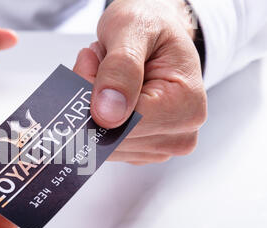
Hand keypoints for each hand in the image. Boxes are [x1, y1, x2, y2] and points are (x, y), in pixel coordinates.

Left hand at [74, 0, 206, 164]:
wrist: (156, 30)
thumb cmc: (150, 25)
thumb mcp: (132, 29)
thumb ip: (120, 68)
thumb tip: (108, 115)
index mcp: (187, 107)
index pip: (122, 121)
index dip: (94, 95)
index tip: (91, 62)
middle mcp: (180, 134)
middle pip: (111, 134)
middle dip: (91, 100)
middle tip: (98, 63)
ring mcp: (160, 147)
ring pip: (102, 141)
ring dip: (92, 108)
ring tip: (106, 73)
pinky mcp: (141, 151)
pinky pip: (103, 143)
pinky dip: (96, 118)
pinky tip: (108, 92)